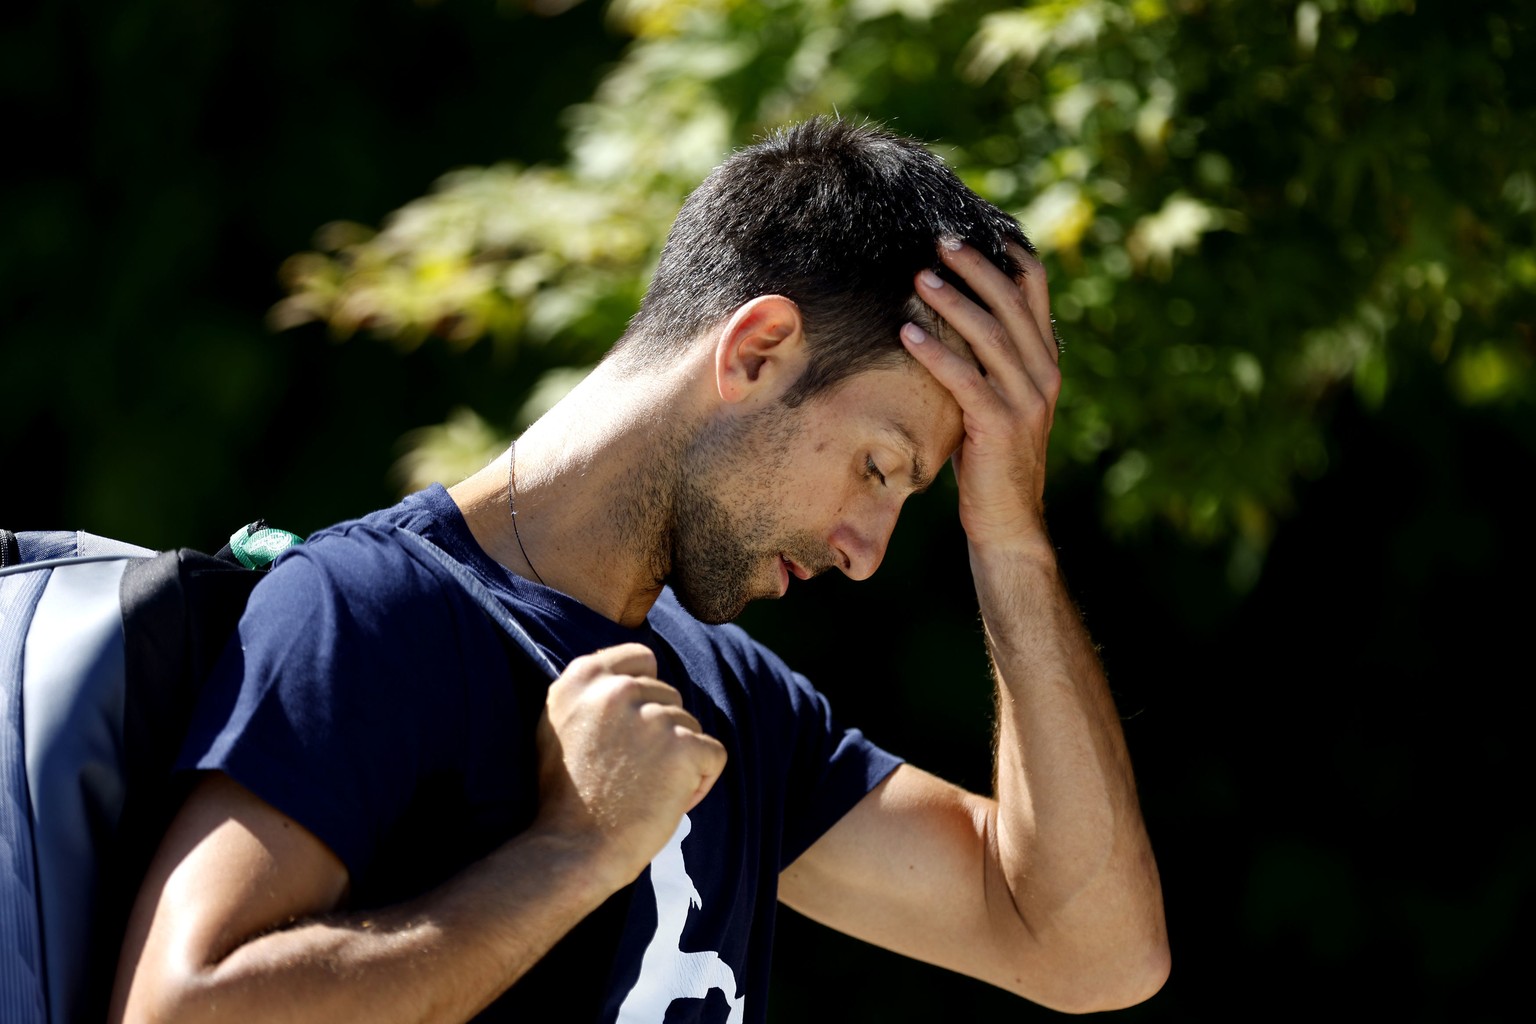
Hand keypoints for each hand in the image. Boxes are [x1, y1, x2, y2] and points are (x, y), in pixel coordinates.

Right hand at [533, 643, 727, 886]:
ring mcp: (653, 716)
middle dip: (660, 734)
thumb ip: (591, 693)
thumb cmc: (567, 797)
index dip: (645, 695)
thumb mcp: (559, 725)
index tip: (631, 731)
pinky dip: (700, 781)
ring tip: (644, 792)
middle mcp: (618, 689)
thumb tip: (633, 677)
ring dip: (678, 760)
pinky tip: (668, 801)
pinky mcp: (684, 746)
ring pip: (691, 726)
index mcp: (583, 678)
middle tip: (630, 775)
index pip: (641, 658)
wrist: (574, 850)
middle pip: (669, 697)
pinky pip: (713, 755)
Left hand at [900, 239, 1060, 553]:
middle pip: (1012, 303)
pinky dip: (935, 353)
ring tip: (918, 278)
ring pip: (990, 335)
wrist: (1008, 521)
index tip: (976, 229)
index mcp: (1045, 362)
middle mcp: (1043, 375)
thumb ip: (986, 362)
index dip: (1009, 256)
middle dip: (975, 267)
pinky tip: (906, 334)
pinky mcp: (999, 426)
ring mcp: (1026, 400)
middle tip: (940, 240)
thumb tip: (949, 318)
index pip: (1035, 293)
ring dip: (952, 301)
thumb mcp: (994, 400)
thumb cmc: (990, 459)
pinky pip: (965, 379)